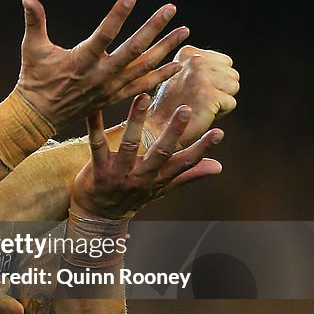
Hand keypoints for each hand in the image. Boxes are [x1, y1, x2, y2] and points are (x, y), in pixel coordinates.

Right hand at [16, 0, 188, 129]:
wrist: (38, 116)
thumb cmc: (34, 79)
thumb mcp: (32, 48)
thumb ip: (34, 21)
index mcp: (81, 61)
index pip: (104, 35)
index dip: (118, 15)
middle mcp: (101, 75)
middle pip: (134, 50)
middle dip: (154, 28)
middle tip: (170, 9)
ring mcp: (110, 87)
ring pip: (144, 67)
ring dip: (166, 49)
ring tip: (184, 31)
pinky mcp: (114, 96)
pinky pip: (143, 86)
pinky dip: (161, 75)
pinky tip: (177, 64)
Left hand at [71, 93, 223, 219]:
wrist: (98, 216)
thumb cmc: (133, 195)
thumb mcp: (162, 187)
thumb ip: (189, 174)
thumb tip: (219, 167)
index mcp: (159, 178)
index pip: (185, 163)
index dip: (202, 149)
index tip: (219, 132)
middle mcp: (142, 176)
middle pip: (161, 153)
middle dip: (174, 132)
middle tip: (185, 109)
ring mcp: (119, 173)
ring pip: (130, 144)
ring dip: (136, 119)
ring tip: (143, 97)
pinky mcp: (98, 169)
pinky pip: (97, 144)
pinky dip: (94, 125)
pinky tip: (94, 108)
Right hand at [148, 45, 239, 146]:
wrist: (158, 129)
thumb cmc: (173, 106)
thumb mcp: (183, 76)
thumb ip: (202, 65)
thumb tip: (228, 63)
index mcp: (188, 52)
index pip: (226, 62)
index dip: (215, 79)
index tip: (195, 88)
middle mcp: (194, 60)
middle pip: (233, 74)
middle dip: (220, 89)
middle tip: (197, 99)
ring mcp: (200, 76)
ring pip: (234, 87)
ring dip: (221, 100)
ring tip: (199, 105)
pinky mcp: (208, 95)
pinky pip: (231, 103)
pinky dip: (220, 112)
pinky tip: (201, 113)